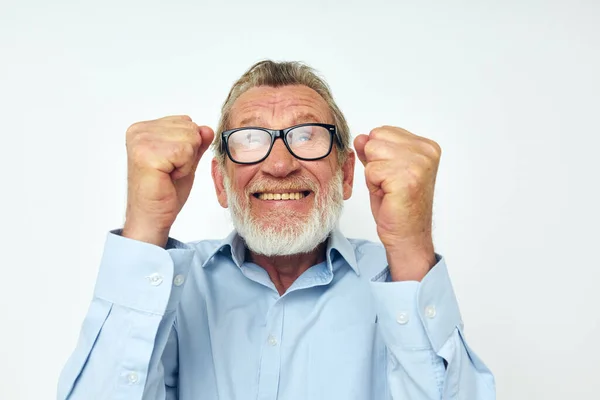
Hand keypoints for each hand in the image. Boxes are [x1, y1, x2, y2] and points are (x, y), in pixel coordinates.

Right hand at [123, 115, 213, 246]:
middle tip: (170, 171)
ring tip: (169, 174)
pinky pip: (185, 151)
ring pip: (190, 138)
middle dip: (188, 154)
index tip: (171, 164)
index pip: (186, 121)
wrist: (152, 217)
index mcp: (144, 128)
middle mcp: (139, 131)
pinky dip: (184, 168)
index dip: (187, 147)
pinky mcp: (146, 154)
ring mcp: (141, 141)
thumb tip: (206, 128)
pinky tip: (168, 177)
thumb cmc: (164, 192)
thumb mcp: (186, 161)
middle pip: (190, 128)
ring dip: (186, 161)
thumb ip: (196, 143)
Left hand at [354, 126, 440, 280]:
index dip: (378, 155)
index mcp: (426, 146)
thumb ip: (373, 151)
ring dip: (373, 174)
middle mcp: (426, 152)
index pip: (382, 131)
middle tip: (388, 184)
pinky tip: (388, 195)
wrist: (407, 235)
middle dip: (374, 162)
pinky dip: (373, 185)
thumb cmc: (397, 205)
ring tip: (388, 189)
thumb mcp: (382, 170)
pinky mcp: (406, 177)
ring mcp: (418, 163)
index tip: (392, 175)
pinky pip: (371, 170)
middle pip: (375, 139)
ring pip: (372, 152)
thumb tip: (360, 137)